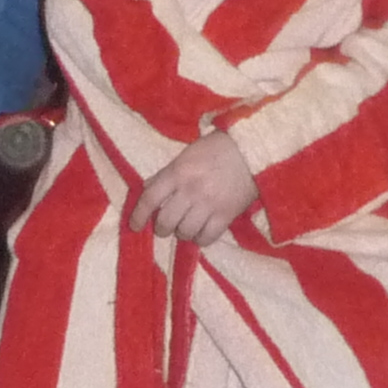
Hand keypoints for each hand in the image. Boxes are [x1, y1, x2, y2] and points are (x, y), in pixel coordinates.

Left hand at [127, 132, 259, 244]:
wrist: (252, 151)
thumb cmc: (216, 149)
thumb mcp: (186, 155)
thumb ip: (167, 174)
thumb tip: (147, 190)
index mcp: (177, 173)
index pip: (150, 198)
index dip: (139, 215)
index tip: (135, 226)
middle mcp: (190, 191)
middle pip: (165, 221)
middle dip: (162, 228)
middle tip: (165, 227)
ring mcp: (208, 205)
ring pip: (185, 232)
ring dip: (182, 233)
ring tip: (186, 227)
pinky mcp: (226, 215)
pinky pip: (206, 238)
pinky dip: (200, 239)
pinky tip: (201, 232)